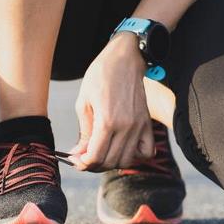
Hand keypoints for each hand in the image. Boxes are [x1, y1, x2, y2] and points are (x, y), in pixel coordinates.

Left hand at [68, 32, 155, 171]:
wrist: (125, 58)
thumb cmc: (101, 75)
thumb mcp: (84, 102)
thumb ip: (84, 132)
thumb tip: (79, 153)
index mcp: (107, 121)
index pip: (95, 157)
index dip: (83, 163)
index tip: (76, 160)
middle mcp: (126, 126)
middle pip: (110, 161)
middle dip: (94, 165)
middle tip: (84, 157)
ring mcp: (139, 126)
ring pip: (127, 160)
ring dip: (112, 162)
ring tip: (101, 153)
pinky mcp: (147, 123)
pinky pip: (147, 152)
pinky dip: (135, 156)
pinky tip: (123, 148)